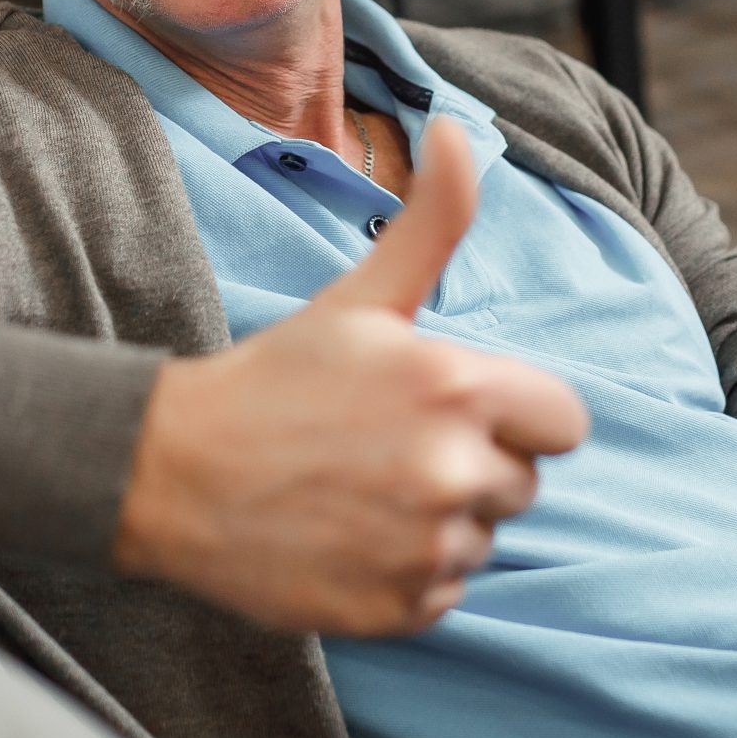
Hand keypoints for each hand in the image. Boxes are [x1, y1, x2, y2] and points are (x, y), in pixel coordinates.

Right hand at [112, 118, 589, 635]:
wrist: (171, 472)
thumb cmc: (275, 377)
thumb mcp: (362, 298)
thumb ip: (433, 220)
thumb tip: (459, 127)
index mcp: (458, 387)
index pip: (565, 422)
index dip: (518, 415)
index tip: (456, 409)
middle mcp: (454, 472)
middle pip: (524, 483)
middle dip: (472, 465)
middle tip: (388, 446)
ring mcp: (426, 548)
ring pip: (482, 539)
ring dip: (437, 522)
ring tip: (360, 490)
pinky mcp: (399, 610)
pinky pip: (443, 592)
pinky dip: (405, 574)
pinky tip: (347, 537)